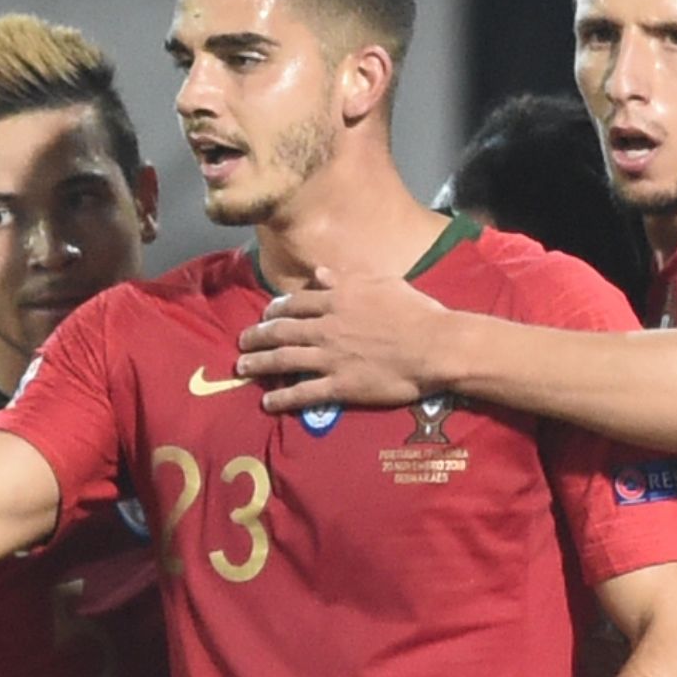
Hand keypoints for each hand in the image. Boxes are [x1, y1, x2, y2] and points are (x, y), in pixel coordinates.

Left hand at [234, 266, 448, 410]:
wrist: (434, 346)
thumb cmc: (415, 311)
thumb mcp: (382, 283)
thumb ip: (348, 278)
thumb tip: (320, 273)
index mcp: (337, 301)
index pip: (295, 302)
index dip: (275, 308)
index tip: (265, 312)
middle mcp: (326, 328)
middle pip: (281, 330)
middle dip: (257, 336)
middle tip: (242, 341)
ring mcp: (330, 358)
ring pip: (284, 360)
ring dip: (259, 364)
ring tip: (242, 367)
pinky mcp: (340, 386)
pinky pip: (304, 393)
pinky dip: (282, 399)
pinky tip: (267, 403)